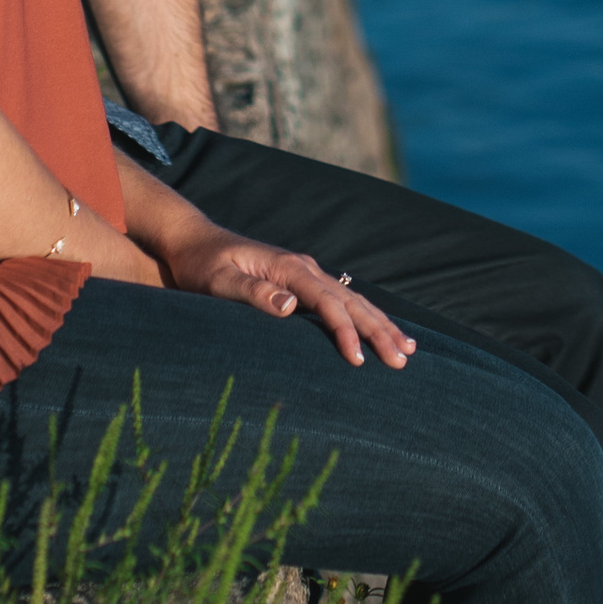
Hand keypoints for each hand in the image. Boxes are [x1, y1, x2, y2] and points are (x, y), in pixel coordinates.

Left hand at [162, 227, 416, 368]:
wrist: (194, 243)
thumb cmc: (202, 265)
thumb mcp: (219, 281)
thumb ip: (252, 293)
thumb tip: (290, 306)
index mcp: (290, 268)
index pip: (328, 303)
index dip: (345, 331)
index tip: (358, 360)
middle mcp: (306, 268)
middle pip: (352, 302)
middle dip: (379, 331)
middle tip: (402, 361)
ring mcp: (307, 274)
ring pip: (354, 301)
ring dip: (381, 325)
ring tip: (408, 349)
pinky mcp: (303, 283)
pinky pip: (343, 302)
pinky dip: (366, 317)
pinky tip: (381, 330)